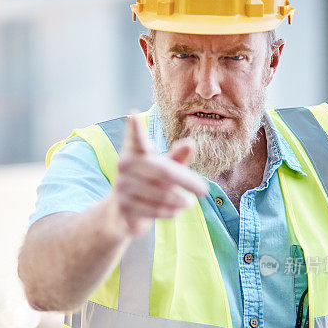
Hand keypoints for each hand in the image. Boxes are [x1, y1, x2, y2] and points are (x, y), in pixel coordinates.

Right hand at [112, 111, 208, 237]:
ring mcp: (122, 186)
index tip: (133, 115)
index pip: (136, 139)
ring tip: (189, 202)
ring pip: (161, 194)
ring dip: (180, 200)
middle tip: (205, 190)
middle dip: (187, 181)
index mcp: (135, 151)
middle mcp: (125, 166)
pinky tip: (176, 211)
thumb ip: (177, 158)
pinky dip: (170, 211)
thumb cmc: (149, 182)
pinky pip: (154, 209)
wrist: (124, 211)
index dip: (135, 130)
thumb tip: (190, 144)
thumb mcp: (164, 168)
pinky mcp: (124, 206)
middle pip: (164, 172)